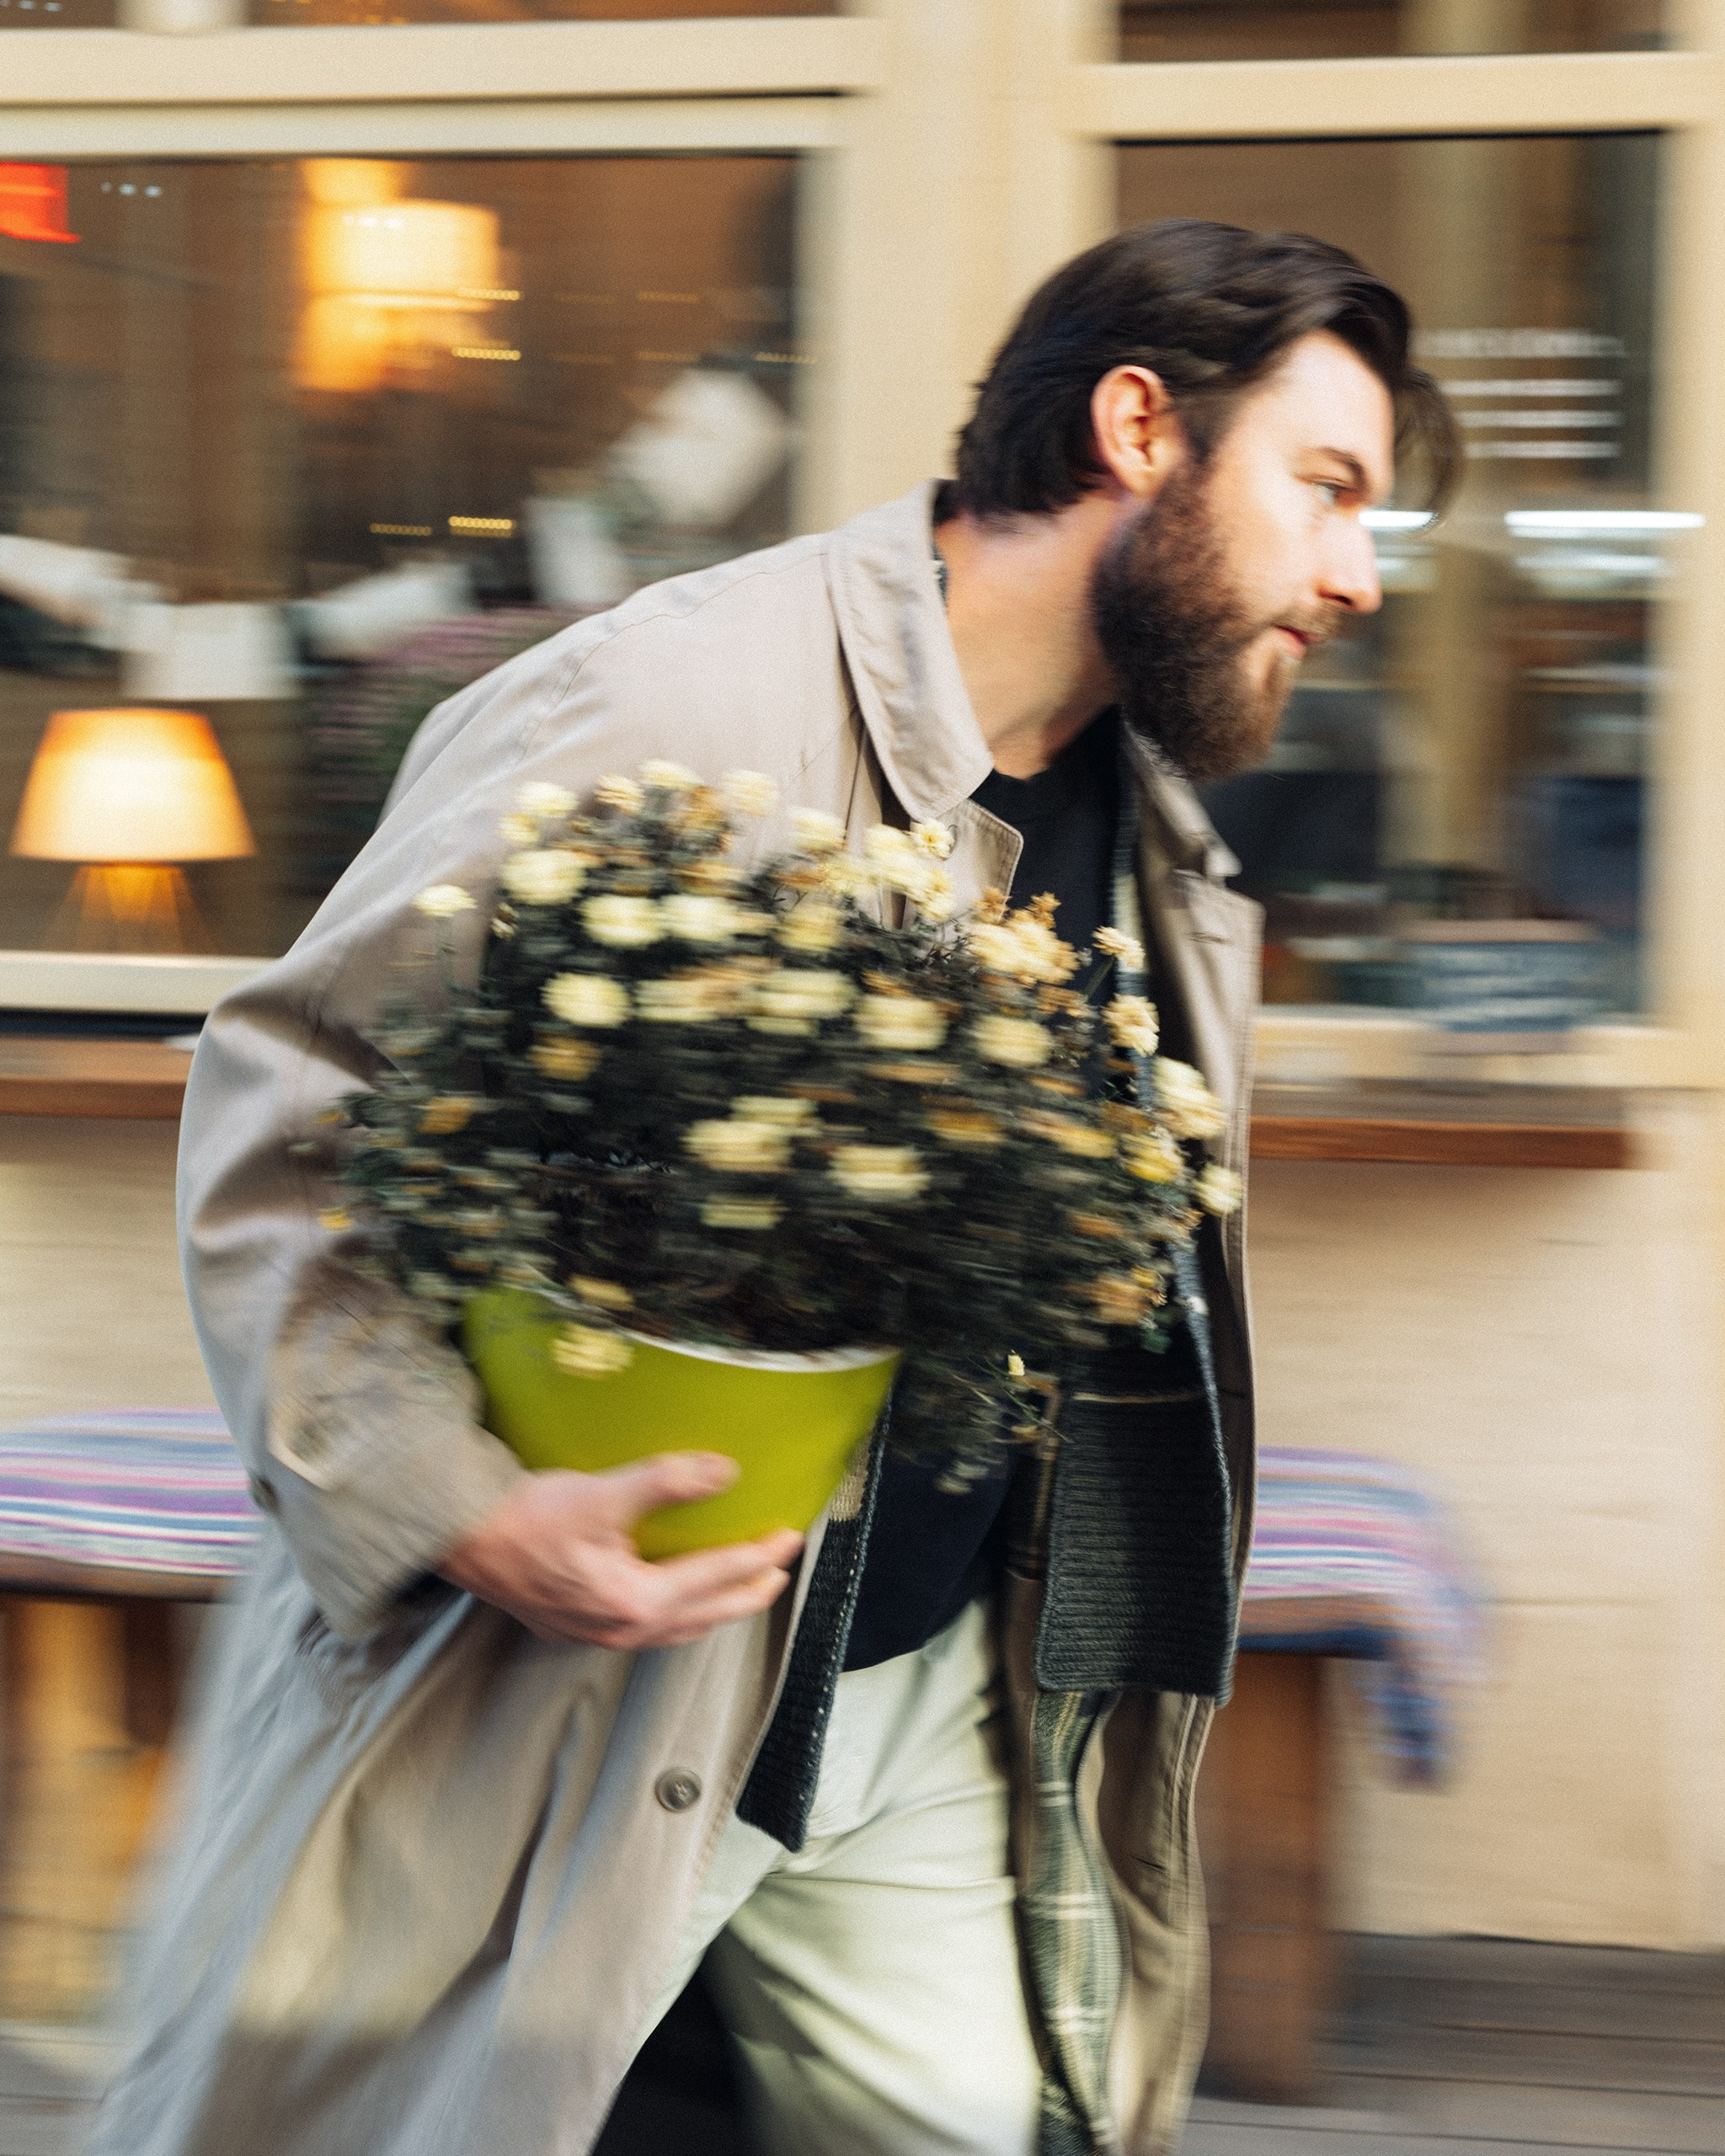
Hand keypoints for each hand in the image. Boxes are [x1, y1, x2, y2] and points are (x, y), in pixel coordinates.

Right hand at [437, 1451, 803, 1649]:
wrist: (458, 1539)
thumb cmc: (524, 1518)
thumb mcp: (602, 1494)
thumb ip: (667, 1482)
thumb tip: (725, 1472)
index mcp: (634, 1602)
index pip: (715, 1576)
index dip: (758, 1555)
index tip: (790, 1537)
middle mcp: (619, 1629)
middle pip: (703, 1615)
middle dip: (746, 1593)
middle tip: (779, 1572)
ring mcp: (594, 1634)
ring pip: (674, 1628)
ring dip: (712, 1608)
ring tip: (738, 1589)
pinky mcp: (573, 1625)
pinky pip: (645, 1628)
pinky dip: (675, 1613)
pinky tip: (671, 1598)